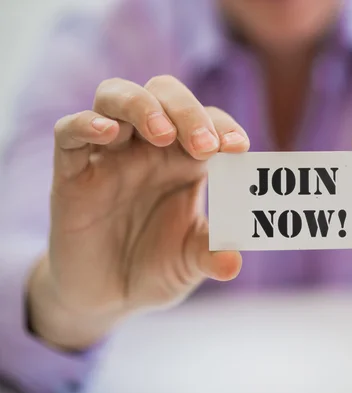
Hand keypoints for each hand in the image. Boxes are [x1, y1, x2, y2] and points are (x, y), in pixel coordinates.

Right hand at [28, 75, 248, 349]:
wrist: (108, 297)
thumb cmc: (156, 267)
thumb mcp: (190, 262)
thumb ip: (211, 255)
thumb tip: (232, 265)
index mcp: (186, 160)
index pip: (208, 121)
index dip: (224, 126)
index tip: (240, 147)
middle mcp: (148, 148)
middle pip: (164, 94)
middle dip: (188, 111)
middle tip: (205, 146)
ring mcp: (108, 156)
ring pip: (116, 97)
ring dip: (142, 106)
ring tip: (163, 134)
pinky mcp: (71, 175)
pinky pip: (68, 134)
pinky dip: (85, 124)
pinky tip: (108, 133)